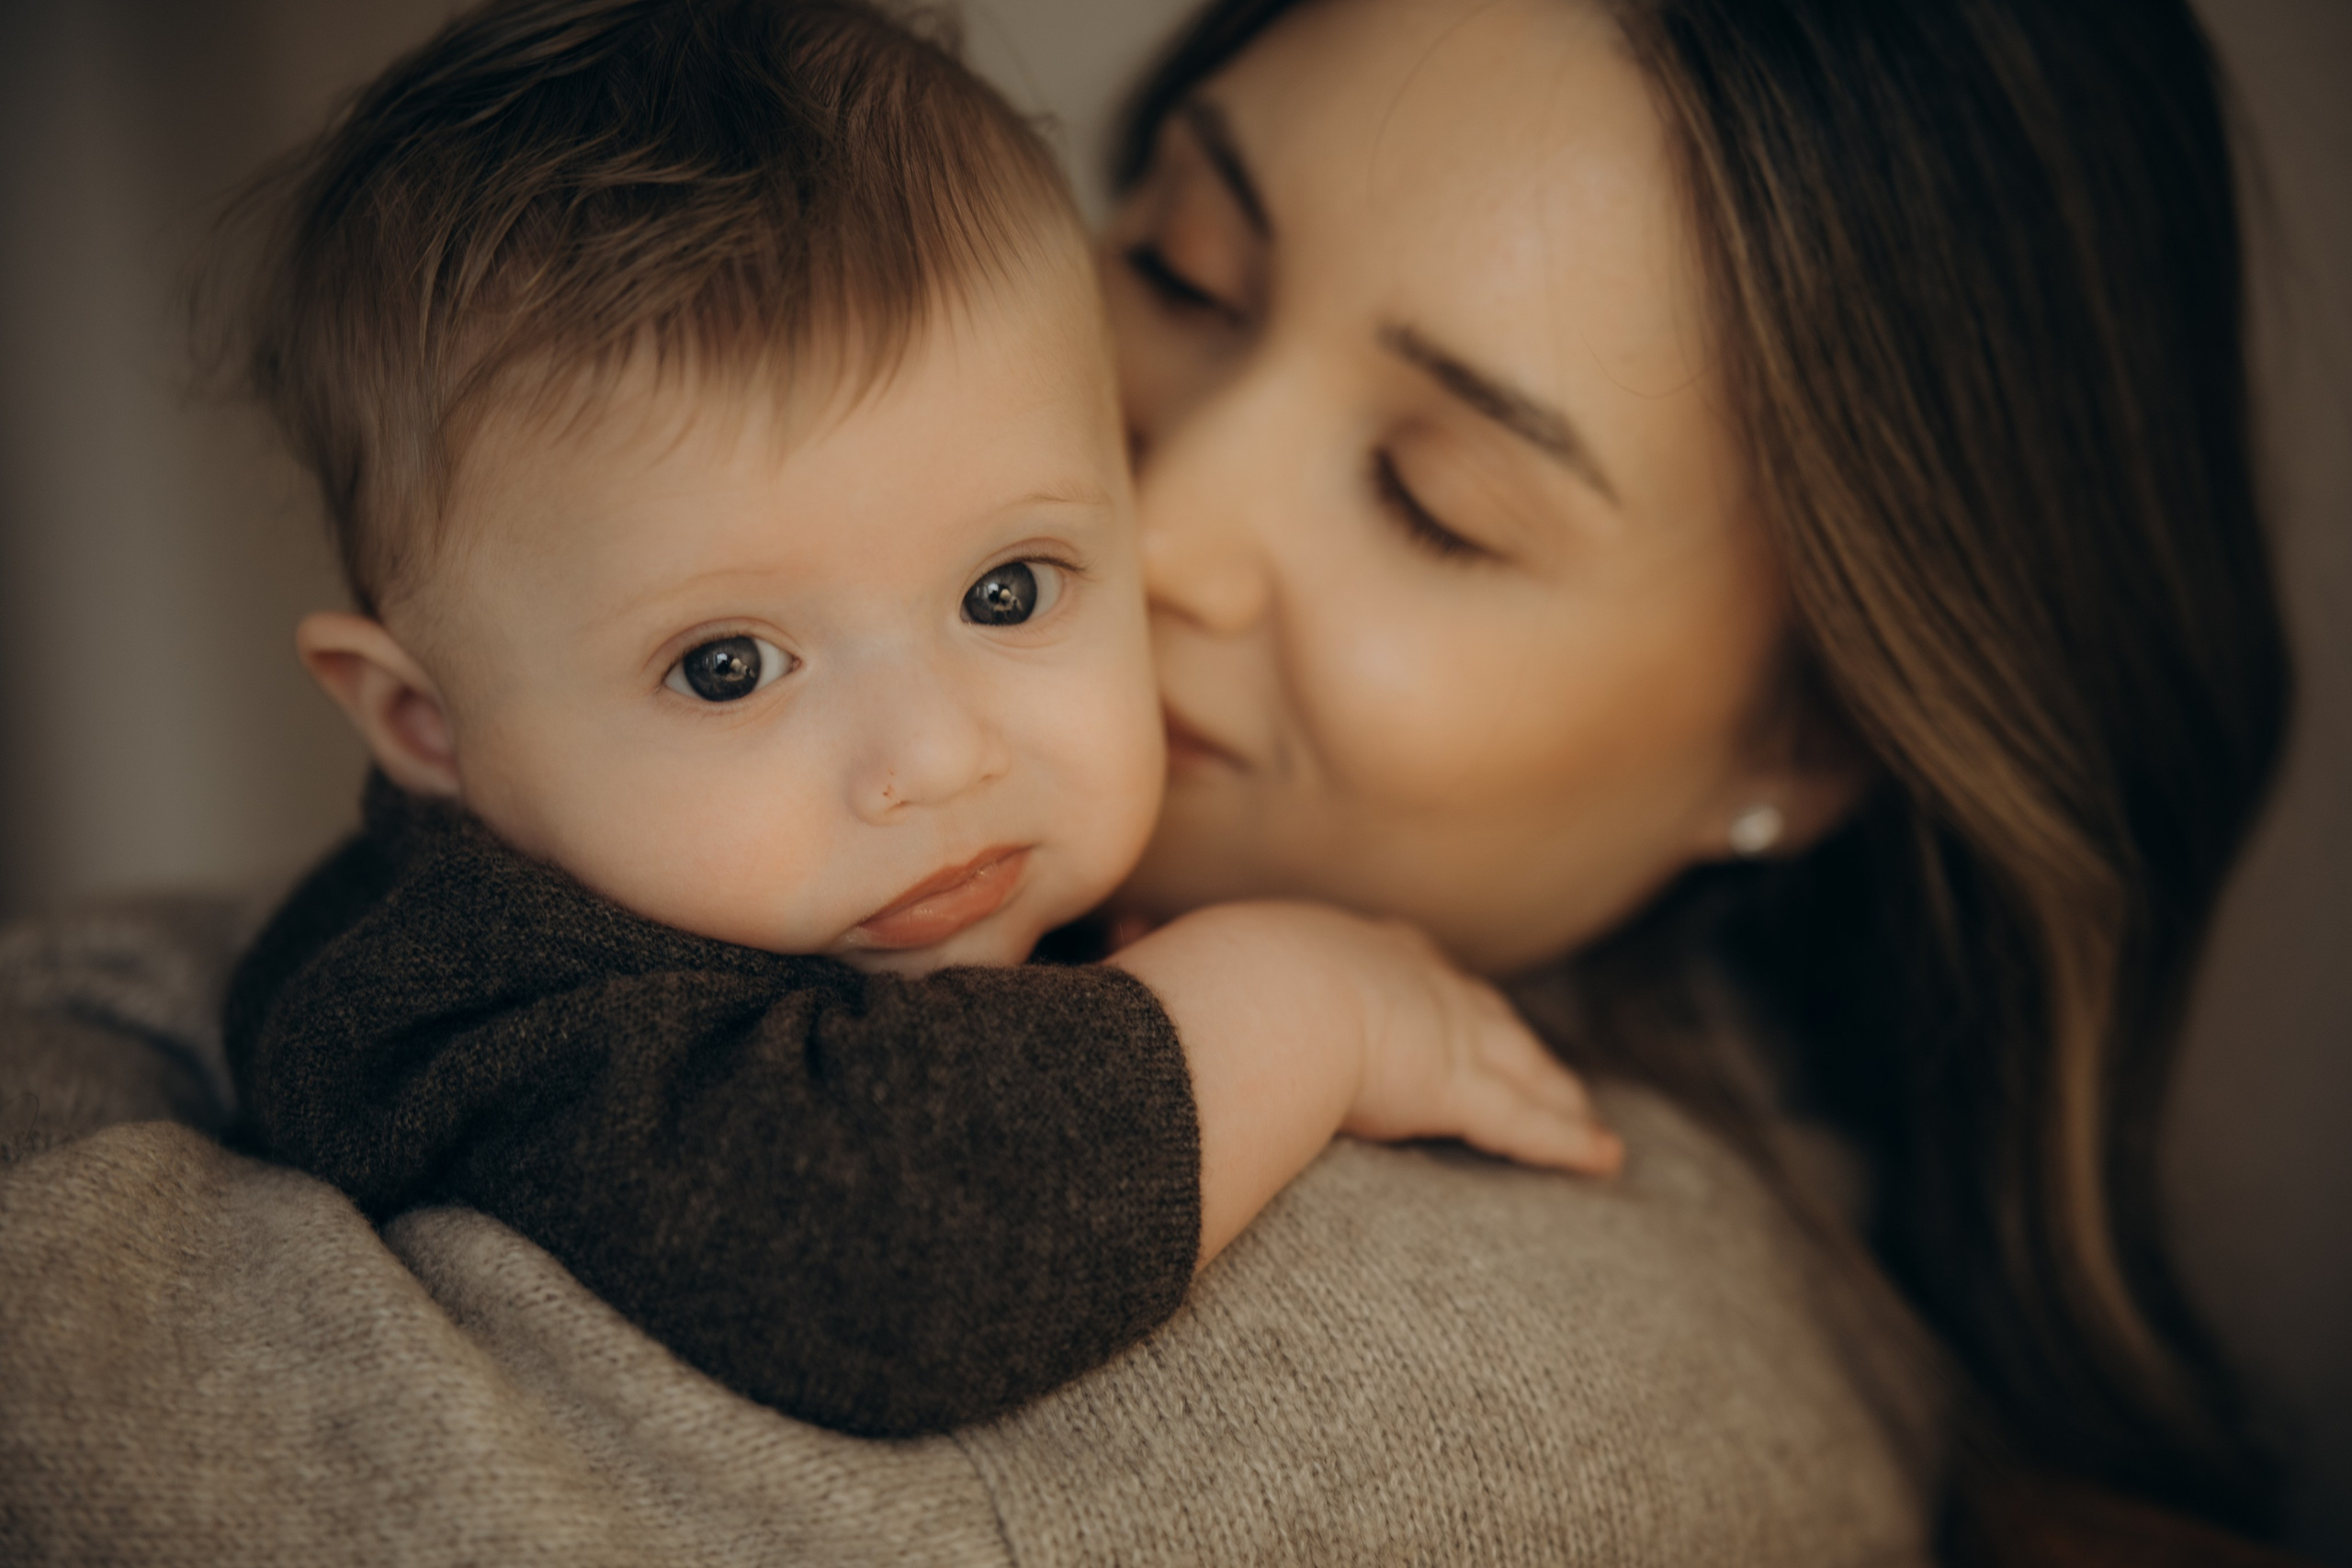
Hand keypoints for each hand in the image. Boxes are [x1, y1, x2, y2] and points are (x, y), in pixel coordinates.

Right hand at [1110, 900, 1620, 1269]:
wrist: (1253, 996)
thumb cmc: (1208, 976)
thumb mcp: (1180, 955)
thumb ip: (1155, 950)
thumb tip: (1115, 931)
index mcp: (1340, 944)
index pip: (1398, 962)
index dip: (1422, 980)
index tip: (1431, 986)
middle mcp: (1406, 975)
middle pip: (1472, 1005)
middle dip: (1501, 1027)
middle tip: (1530, 1049)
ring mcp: (1441, 1029)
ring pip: (1515, 1061)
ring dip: (1551, 1086)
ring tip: (1581, 1109)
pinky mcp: (1459, 1086)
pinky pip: (1527, 1122)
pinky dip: (1568, 1140)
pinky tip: (1605, 1159)